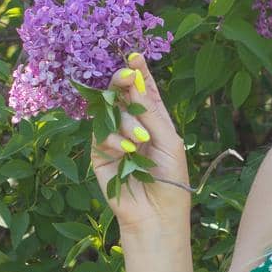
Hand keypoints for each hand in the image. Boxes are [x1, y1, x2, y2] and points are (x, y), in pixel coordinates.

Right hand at [89, 51, 191, 230]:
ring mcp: (114, 139)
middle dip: (124, 83)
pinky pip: (101, 135)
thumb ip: (152, 112)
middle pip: (122, 95)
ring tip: (141, 141)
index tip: (136, 56)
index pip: (144, 91)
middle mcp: (132, 126)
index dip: (139, 73)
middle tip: (126, 75)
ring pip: (112, 114)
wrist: (158, 214)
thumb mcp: (169, 141)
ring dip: (127, 122)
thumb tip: (135, 81)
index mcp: (153, 121)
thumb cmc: (171, 179)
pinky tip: (127, 151)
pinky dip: (115, 139)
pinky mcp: (100, 155)